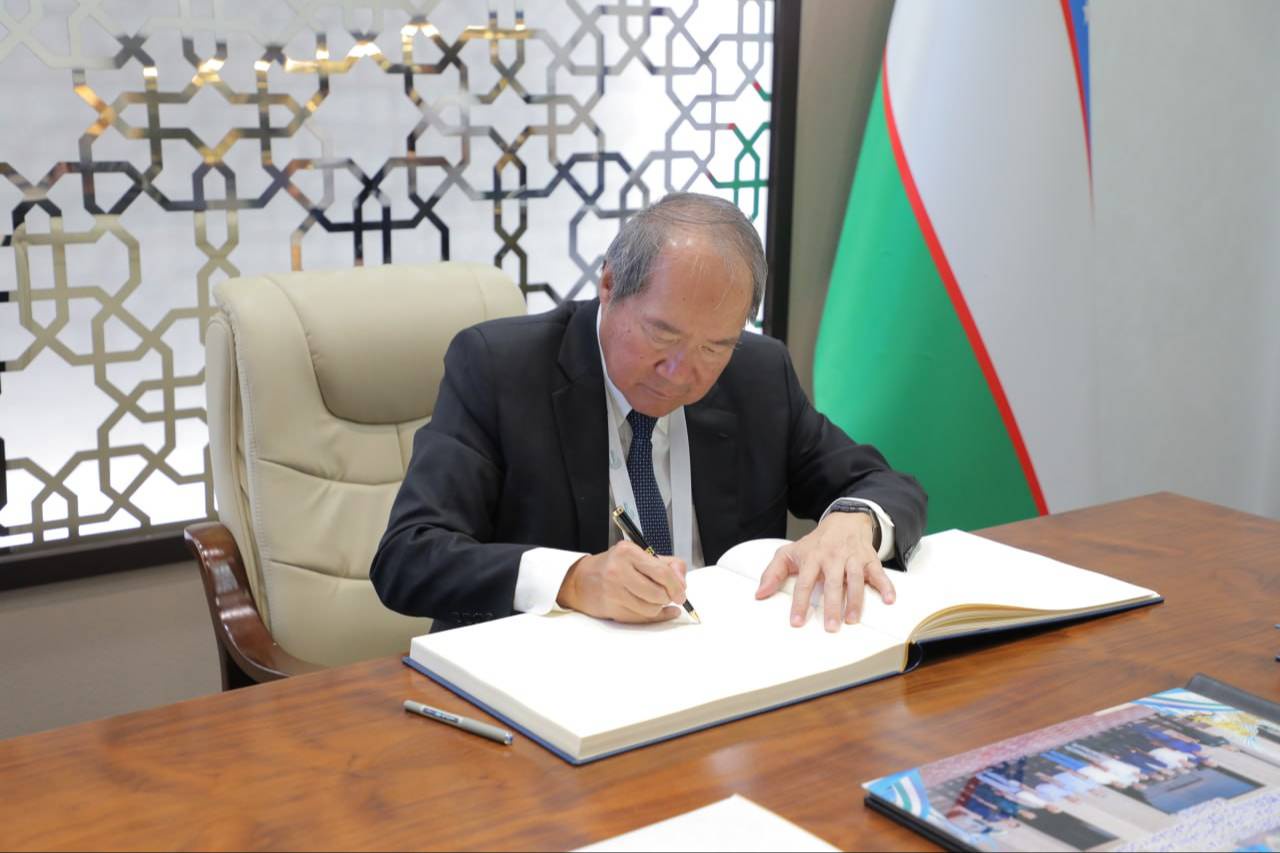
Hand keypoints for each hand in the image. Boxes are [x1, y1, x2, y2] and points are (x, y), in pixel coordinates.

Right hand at [556, 540, 687, 622]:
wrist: (580, 580)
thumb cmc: (614, 566)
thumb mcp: (639, 555)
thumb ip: (667, 565)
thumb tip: (682, 583)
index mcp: (628, 552)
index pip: (662, 572)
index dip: (677, 585)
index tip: (681, 592)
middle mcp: (619, 570)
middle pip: (658, 593)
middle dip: (668, 598)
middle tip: (669, 597)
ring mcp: (613, 590)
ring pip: (651, 608)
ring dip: (658, 607)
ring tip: (654, 600)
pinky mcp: (611, 607)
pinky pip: (640, 618)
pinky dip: (651, 616)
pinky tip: (653, 611)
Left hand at [754, 510, 894, 630]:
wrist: (844, 521)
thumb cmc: (815, 544)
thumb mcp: (789, 553)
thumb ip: (773, 573)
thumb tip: (759, 595)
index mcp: (812, 557)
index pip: (805, 582)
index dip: (800, 603)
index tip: (797, 622)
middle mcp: (833, 558)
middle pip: (833, 583)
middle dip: (832, 606)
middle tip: (831, 627)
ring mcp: (853, 558)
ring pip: (855, 579)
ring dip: (855, 600)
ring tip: (852, 620)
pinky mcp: (870, 559)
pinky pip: (879, 573)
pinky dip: (886, 585)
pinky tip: (889, 600)